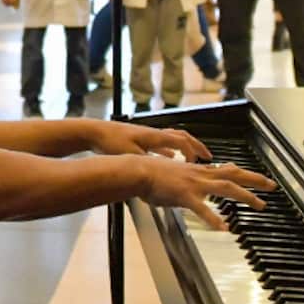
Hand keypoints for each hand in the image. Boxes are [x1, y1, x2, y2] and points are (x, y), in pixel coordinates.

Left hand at [89, 120, 212, 162]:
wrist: (96, 132)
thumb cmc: (111, 141)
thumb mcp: (131, 155)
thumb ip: (148, 163)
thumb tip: (163, 171)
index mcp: (155, 137)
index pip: (182, 142)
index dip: (194, 152)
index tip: (201, 163)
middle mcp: (154, 134)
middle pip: (183, 137)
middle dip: (197, 147)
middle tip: (208, 157)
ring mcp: (148, 136)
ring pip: (173, 139)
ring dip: (185, 148)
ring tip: (193, 158)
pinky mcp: (141, 140)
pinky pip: (162, 144)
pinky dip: (170, 151)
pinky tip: (169, 159)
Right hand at [138, 156, 275, 230]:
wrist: (138, 171)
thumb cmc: (151, 175)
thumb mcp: (175, 175)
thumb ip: (188, 182)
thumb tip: (195, 191)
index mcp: (198, 171)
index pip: (227, 170)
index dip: (245, 174)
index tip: (259, 178)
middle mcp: (200, 175)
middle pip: (234, 175)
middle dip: (255, 180)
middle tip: (272, 186)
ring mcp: (194, 184)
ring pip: (226, 188)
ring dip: (245, 196)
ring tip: (260, 205)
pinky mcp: (184, 195)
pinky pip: (202, 208)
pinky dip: (214, 218)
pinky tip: (223, 227)